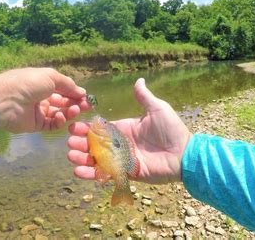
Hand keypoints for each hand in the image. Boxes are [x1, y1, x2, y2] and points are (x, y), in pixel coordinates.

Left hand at [0, 68, 89, 132]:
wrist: (7, 100)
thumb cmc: (28, 83)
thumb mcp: (51, 77)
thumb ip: (68, 85)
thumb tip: (82, 92)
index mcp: (43, 83)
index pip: (63, 89)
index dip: (75, 93)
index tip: (87, 97)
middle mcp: (41, 97)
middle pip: (62, 102)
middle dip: (75, 103)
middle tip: (86, 106)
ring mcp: (38, 112)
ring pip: (59, 113)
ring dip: (69, 112)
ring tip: (75, 110)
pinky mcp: (36, 125)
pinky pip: (52, 124)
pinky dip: (59, 121)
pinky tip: (61, 117)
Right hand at [67, 78, 191, 183]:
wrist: (185, 154)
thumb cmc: (172, 130)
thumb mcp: (157, 109)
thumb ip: (144, 97)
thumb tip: (139, 79)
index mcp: (124, 129)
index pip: (100, 129)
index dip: (86, 128)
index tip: (73, 127)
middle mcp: (121, 145)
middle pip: (95, 145)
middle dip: (81, 143)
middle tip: (69, 143)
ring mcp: (122, 160)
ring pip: (97, 160)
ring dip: (82, 158)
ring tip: (71, 156)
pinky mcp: (126, 173)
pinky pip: (106, 174)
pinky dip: (92, 174)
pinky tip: (79, 171)